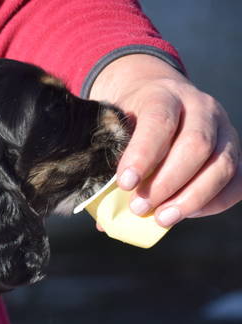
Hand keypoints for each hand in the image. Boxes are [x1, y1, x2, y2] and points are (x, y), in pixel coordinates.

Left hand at [89, 54, 239, 227]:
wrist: (156, 95)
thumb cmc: (129, 120)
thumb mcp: (113, 129)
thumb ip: (108, 164)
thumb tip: (106, 217)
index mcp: (163, 95)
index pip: (159, 121)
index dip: (143, 155)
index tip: (126, 184)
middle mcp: (200, 107)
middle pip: (196, 145)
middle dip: (167, 184)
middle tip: (139, 208)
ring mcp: (223, 128)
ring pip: (221, 165)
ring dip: (191, 198)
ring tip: (162, 218)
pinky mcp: (234, 150)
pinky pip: (237, 180)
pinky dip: (215, 202)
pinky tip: (187, 213)